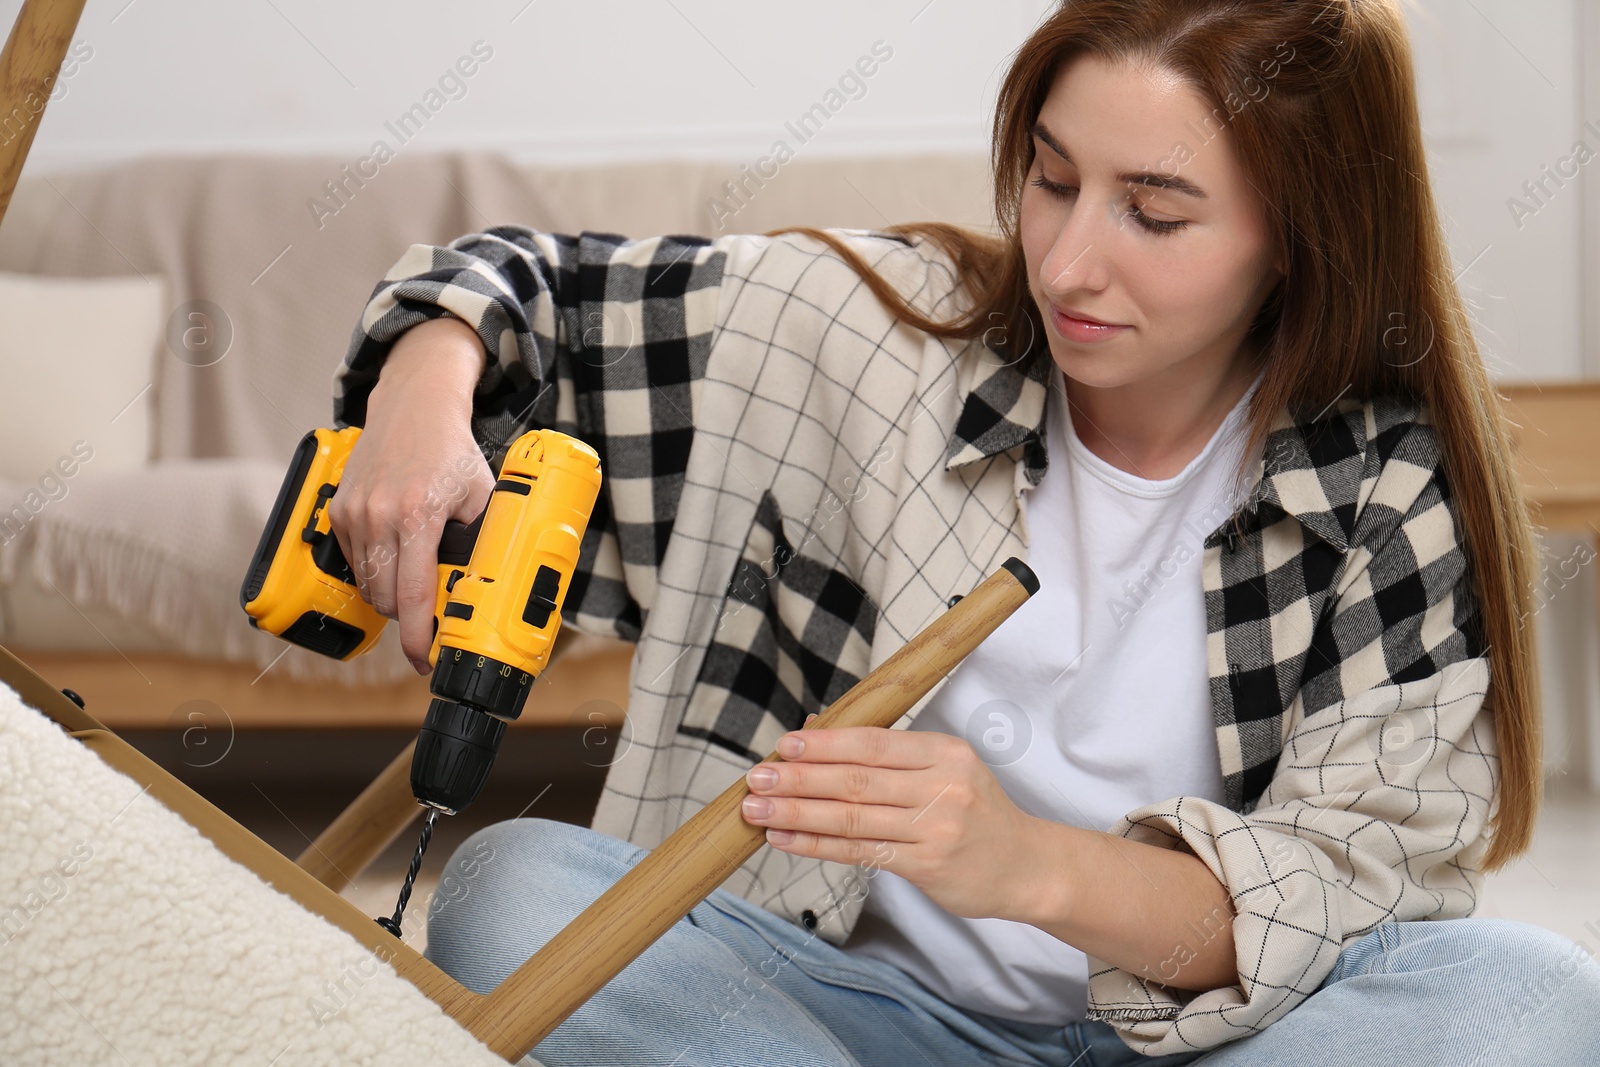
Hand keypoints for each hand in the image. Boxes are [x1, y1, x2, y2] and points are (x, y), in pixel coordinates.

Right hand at [327, 317, 495, 673]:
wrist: (413, 406)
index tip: (425, 660)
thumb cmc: (451, 450)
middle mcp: (379, 516)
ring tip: (417, 577)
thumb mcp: (483, 494)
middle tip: (431, 613)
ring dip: (390, 594)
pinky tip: (397, 554)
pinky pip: (354, 562)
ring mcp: (354, 513)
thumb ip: (482, 540)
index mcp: (418, 515)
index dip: (417, 637)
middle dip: (408, 616)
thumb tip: (484, 586)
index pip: (412, 595)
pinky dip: (374, 571)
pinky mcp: (338, 510)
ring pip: (367, 584)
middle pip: (385, 599)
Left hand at [740, 716, 1045, 921]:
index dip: (825, 745)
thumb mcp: (944, 769)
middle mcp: (942, 787)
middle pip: (857, 780)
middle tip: (758, 778)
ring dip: (799, 814)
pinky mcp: (927, 866)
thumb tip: (812, 731)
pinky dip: (817, 845)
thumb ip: (885, 754)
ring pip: (853, 818)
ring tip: (758, 811)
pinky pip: (860, 853)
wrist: (1026, 865)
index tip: (784, 746)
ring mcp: (936, 829)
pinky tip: (786, 840)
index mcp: (944, 752)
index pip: (873, 744)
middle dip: (800, 779)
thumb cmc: (975, 812)